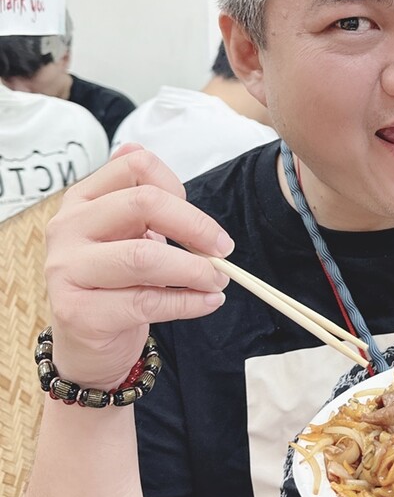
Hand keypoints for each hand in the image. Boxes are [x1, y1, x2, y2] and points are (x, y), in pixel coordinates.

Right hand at [45, 145, 233, 388]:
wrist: (88, 340)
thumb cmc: (117, 280)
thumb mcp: (129, 234)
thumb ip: (143, 201)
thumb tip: (146, 157)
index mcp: (83, 199)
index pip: (135, 166)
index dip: (176, 184)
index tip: (198, 217)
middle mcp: (67, 227)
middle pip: (143, 203)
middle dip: (195, 225)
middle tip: (223, 248)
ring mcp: (66, 270)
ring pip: (144, 257)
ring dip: (195, 269)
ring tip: (219, 279)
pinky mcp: (77, 311)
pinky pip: (145, 301)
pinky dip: (189, 301)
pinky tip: (209, 301)